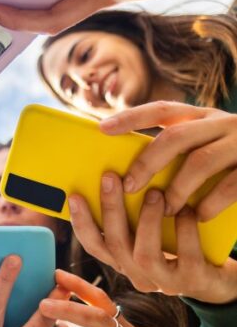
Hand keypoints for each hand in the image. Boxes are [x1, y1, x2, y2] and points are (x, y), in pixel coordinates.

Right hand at [69, 173, 236, 303]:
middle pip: (114, 244)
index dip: (81, 221)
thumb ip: (130, 216)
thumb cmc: (179, 244)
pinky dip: (183, 228)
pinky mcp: (193, 281)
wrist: (219, 275)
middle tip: (111, 178)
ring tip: (154, 193)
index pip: (93, 244)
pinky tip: (186, 209)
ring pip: (144, 254)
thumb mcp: (150, 232)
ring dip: (146, 220)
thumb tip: (114, 176)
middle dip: (110, 208)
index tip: (74, 195)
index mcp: (123, 261)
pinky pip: (184, 254)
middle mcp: (138, 275)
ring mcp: (164, 282)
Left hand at [101, 102, 236, 220]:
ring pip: (201, 161)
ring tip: (164, 208)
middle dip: (148, 162)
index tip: (102, 128)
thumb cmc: (233, 157)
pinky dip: (209, 202)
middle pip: (176, 137)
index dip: (132, 117)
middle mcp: (221, 123)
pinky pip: (231, 185)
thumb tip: (131, 167)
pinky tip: (197, 216)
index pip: (162, 109)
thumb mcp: (207, 142)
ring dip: (177, 188)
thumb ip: (179, 148)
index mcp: (202, 116)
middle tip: (128, 186)